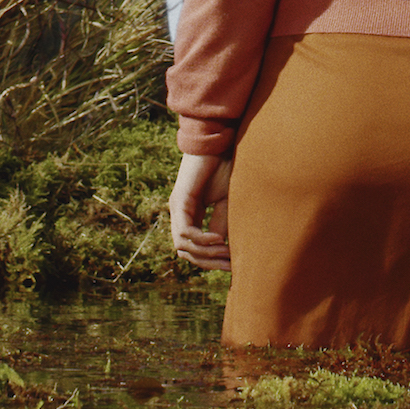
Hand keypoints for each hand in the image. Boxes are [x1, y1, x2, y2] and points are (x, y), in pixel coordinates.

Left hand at [169, 152, 232, 270]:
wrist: (220, 142)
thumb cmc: (225, 167)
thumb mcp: (226, 202)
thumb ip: (221, 223)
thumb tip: (225, 250)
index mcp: (189, 214)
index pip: (192, 249)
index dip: (211, 261)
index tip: (232, 266)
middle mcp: (179, 213)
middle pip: (186, 253)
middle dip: (209, 262)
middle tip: (231, 265)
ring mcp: (177, 207)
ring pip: (183, 246)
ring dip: (206, 254)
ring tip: (226, 251)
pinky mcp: (180, 200)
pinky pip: (185, 232)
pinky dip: (201, 240)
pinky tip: (218, 239)